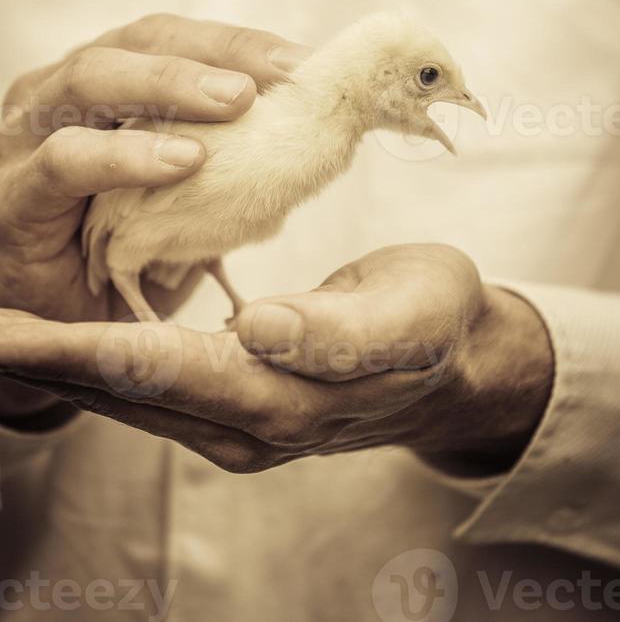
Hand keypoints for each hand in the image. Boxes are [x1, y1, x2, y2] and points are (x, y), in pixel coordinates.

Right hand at [0, 13, 307, 416]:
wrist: (57, 329)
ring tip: (236, 102)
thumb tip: (313, 133)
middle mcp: (64, 94)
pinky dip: (125, 157)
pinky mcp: (14, 195)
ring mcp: (28, 137)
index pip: (174, 39)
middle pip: (137, 43)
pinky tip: (182, 163)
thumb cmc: (125, 250)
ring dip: (169, 85)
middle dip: (214, 53)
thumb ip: (228, 157)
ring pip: (91, 80)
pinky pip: (65, 163)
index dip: (239, 44)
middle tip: (282, 73)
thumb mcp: (184, 194)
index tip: (306, 62)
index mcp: (108, 83)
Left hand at [0, 245, 552, 472]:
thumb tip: (257, 328)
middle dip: (37, 361)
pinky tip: (69, 343)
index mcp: (279, 396)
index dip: (70, 349)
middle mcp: (243, 422)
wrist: (456, 363)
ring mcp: (237, 421)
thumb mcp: (408, 316)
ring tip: (0, 333)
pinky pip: (151, 387)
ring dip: (57, 365)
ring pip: (127, 393)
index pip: (151, 369)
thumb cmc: (436, 323)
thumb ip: (338, 332)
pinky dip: (99, 365)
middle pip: (120, 389)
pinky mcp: (238, 402)